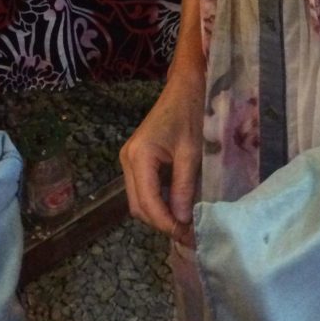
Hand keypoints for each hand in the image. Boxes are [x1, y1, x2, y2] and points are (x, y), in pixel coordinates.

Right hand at [120, 75, 203, 242]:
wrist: (186, 85)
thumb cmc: (191, 112)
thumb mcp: (191, 152)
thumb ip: (184, 187)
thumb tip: (182, 221)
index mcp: (139, 157)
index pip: (147, 203)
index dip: (165, 223)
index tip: (186, 236)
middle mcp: (127, 160)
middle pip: (138, 206)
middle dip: (161, 222)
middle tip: (187, 234)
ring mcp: (130, 159)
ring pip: (139, 199)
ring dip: (159, 214)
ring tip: (184, 223)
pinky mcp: (137, 158)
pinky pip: (143, 188)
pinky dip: (158, 200)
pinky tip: (177, 205)